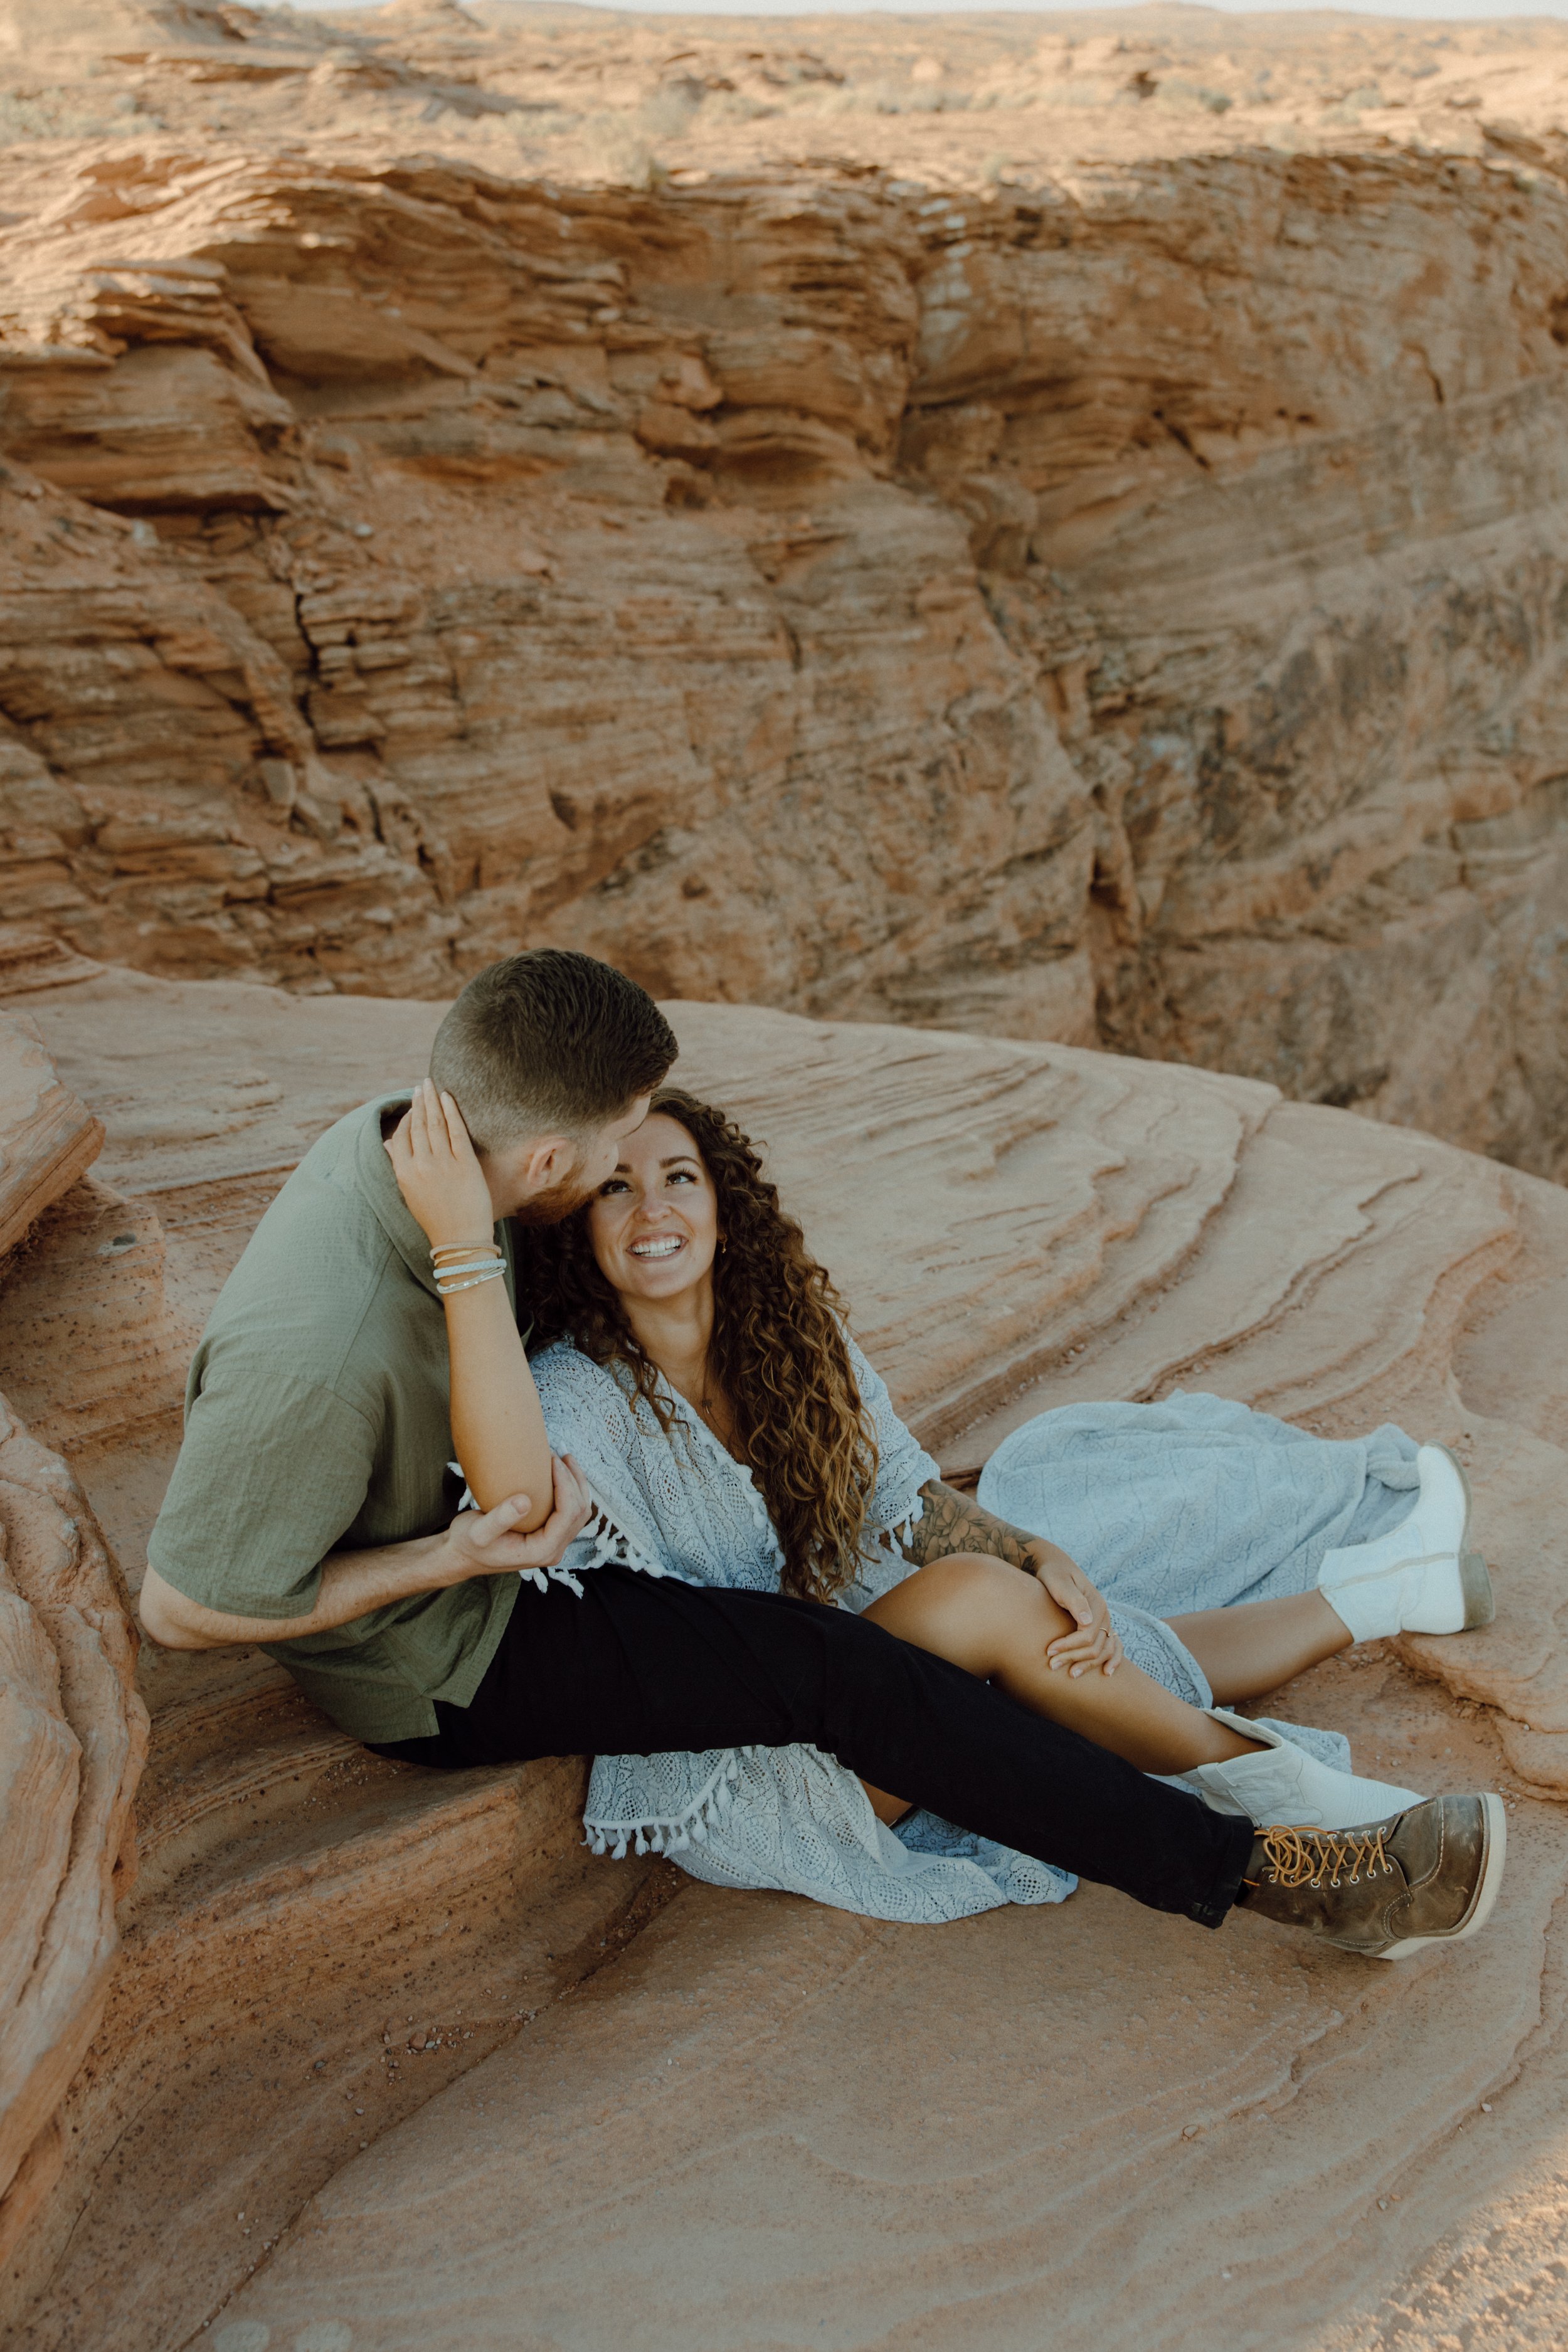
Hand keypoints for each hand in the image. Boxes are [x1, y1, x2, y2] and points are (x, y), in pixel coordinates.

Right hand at [386, 1078, 495, 1250]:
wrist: (460, 1241)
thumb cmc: (436, 1218)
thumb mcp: (409, 1193)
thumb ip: (398, 1165)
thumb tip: (386, 1143)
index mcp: (404, 1173)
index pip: (401, 1136)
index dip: (406, 1118)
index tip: (412, 1106)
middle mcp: (420, 1165)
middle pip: (417, 1125)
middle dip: (418, 1102)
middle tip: (421, 1085)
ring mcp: (443, 1163)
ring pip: (434, 1124)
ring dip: (431, 1101)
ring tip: (430, 1085)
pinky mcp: (465, 1164)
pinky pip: (456, 1130)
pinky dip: (451, 1111)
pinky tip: (447, 1098)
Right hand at [437, 1455, 592, 1583]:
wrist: (461, 1555)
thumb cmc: (467, 1544)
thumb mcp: (477, 1531)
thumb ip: (500, 1519)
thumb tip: (525, 1501)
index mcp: (541, 1551)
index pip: (568, 1514)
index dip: (566, 1484)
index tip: (552, 1461)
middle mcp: (552, 1550)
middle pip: (580, 1512)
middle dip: (574, 1481)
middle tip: (559, 1456)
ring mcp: (552, 1543)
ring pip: (579, 1511)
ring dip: (575, 1484)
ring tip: (565, 1459)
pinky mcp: (547, 1535)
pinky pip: (568, 1512)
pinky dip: (568, 1490)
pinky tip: (557, 1474)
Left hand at [1035, 1547, 1123, 1677]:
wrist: (1056, 1567)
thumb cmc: (1053, 1575)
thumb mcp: (1060, 1583)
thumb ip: (1073, 1600)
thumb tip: (1086, 1620)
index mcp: (1096, 1604)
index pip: (1087, 1635)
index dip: (1069, 1645)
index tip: (1049, 1651)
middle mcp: (1104, 1614)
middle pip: (1095, 1646)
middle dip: (1074, 1658)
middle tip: (1051, 1666)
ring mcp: (1104, 1621)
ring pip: (1104, 1650)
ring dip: (1089, 1665)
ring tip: (1070, 1675)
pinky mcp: (1100, 1626)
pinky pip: (1113, 1646)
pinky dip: (1113, 1659)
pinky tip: (1106, 1672)